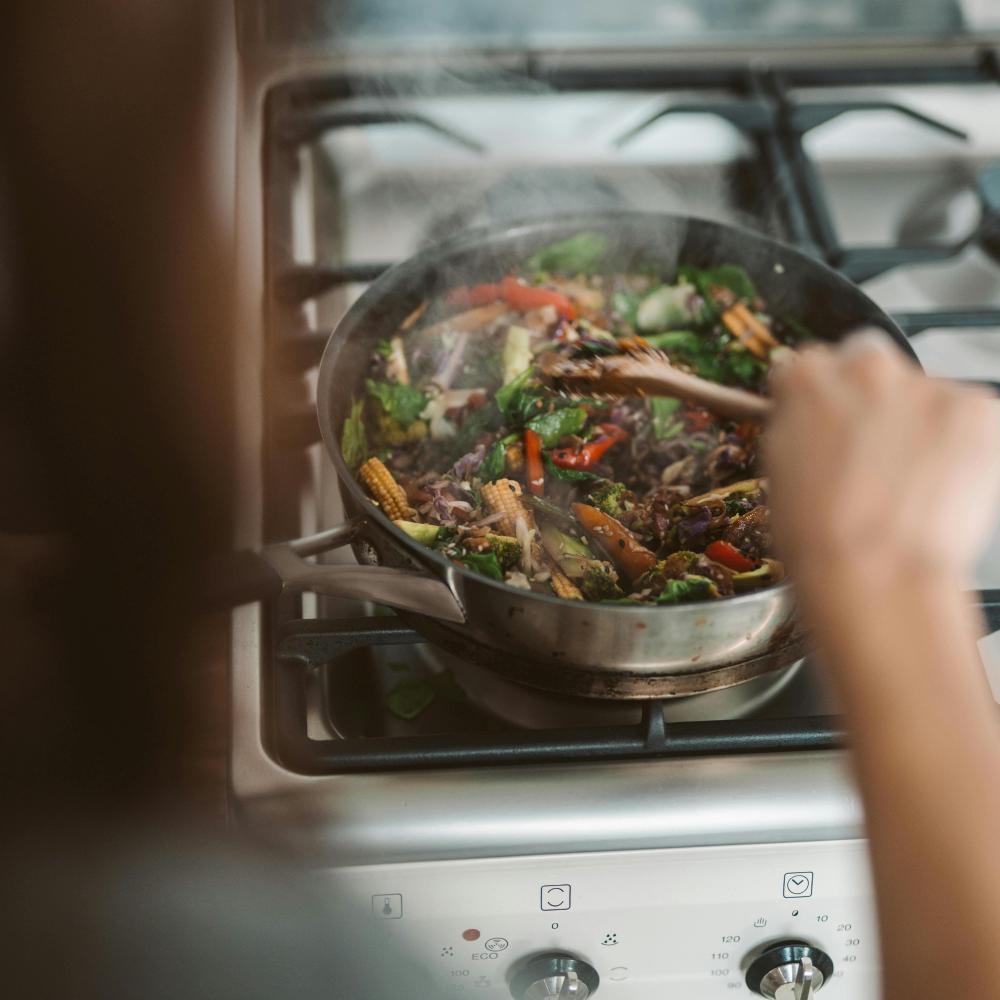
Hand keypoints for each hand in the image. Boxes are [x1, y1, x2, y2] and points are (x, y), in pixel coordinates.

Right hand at [763, 330, 999, 592]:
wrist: (878, 574)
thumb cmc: (818, 536)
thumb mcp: (778, 468)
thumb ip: (797, 423)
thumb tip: (811, 415)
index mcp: (806, 378)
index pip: (809, 366)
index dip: (815, 401)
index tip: (822, 426)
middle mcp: (866, 368)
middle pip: (867, 361)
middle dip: (868, 396)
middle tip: (870, 451)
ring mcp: (925, 385)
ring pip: (921, 391)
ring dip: (915, 421)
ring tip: (908, 480)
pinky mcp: (975, 409)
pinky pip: (965, 414)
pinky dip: (958, 441)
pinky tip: (938, 481)